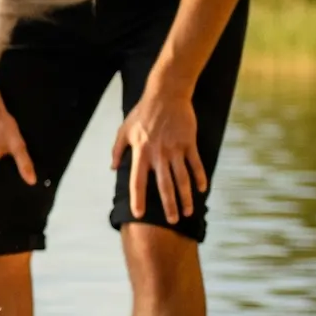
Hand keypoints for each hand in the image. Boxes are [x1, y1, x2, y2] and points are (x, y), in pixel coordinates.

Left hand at [111, 84, 204, 221]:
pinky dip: (200, 177)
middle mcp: (158, 154)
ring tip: (189, 211)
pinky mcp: (189, 142)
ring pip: (182, 178)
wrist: (166, 94)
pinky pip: (196, 164)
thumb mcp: (124, 130)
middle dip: (169, 205)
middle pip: (164, 185)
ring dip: (186, 197)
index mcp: (140, 153)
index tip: (139, 215)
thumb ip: (117, 150)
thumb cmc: (142, 112)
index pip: (137, 182)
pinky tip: (202, 189)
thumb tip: (112, 168)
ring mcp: (175, 149)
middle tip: (173, 222)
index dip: (138, 199)